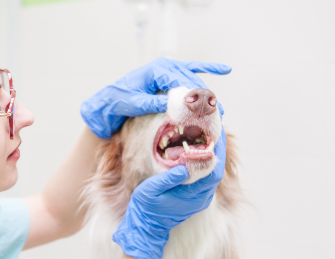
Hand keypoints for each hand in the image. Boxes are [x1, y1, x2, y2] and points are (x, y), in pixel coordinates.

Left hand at [81, 57, 231, 138]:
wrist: (110, 100)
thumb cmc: (119, 100)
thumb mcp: (134, 104)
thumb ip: (152, 104)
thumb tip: (172, 106)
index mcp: (157, 70)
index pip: (181, 83)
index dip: (194, 98)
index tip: (204, 112)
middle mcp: (165, 67)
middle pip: (191, 81)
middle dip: (205, 99)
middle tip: (218, 115)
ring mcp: (169, 69)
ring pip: (194, 81)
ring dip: (207, 95)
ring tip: (220, 111)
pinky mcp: (170, 75)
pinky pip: (192, 70)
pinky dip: (208, 69)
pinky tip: (225, 69)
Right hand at [112, 128, 226, 258]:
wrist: (146, 226)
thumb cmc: (146, 207)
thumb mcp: (152, 190)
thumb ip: (168, 179)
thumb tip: (185, 166)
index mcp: (194, 196)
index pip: (214, 171)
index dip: (218, 151)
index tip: (217, 133)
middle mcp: (202, 198)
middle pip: (217, 169)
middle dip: (218, 148)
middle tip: (214, 128)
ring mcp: (200, 198)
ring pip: (212, 173)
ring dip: (212, 154)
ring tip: (208, 135)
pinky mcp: (196, 197)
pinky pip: (205, 177)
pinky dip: (205, 162)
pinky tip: (199, 150)